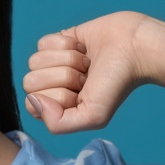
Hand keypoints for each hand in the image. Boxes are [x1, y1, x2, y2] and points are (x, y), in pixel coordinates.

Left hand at [22, 11, 162, 133]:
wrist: (134, 48)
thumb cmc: (117, 83)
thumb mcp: (93, 116)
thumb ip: (58, 123)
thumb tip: (33, 101)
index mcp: (58, 108)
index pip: (32, 104)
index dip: (56, 97)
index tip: (80, 93)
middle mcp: (53, 86)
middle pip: (30, 82)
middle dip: (62, 77)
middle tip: (86, 77)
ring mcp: (54, 63)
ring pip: (35, 61)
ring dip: (66, 60)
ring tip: (87, 63)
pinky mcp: (58, 41)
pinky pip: (42, 43)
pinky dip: (64, 44)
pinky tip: (82, 48)